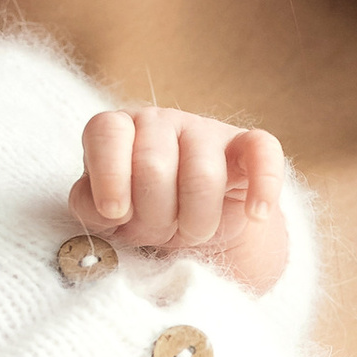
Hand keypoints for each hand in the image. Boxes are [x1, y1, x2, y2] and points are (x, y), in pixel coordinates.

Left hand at [71, 106, 289, 289]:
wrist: (191, 230)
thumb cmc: (139, 219)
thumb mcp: (108, 219)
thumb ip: (93, 208)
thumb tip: (105, 206)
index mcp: (119, 132)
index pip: (106, 132)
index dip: (109, 175)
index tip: (116, 212)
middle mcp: (159, 122)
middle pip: (154, 166)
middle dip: (154, 215)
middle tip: (159, 232)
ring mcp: (205, 131)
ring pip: (203, 174)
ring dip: (196, 222)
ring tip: (191, 233)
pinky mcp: (248, 148)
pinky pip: (263, 154)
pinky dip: (262, 187)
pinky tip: (256, 214)